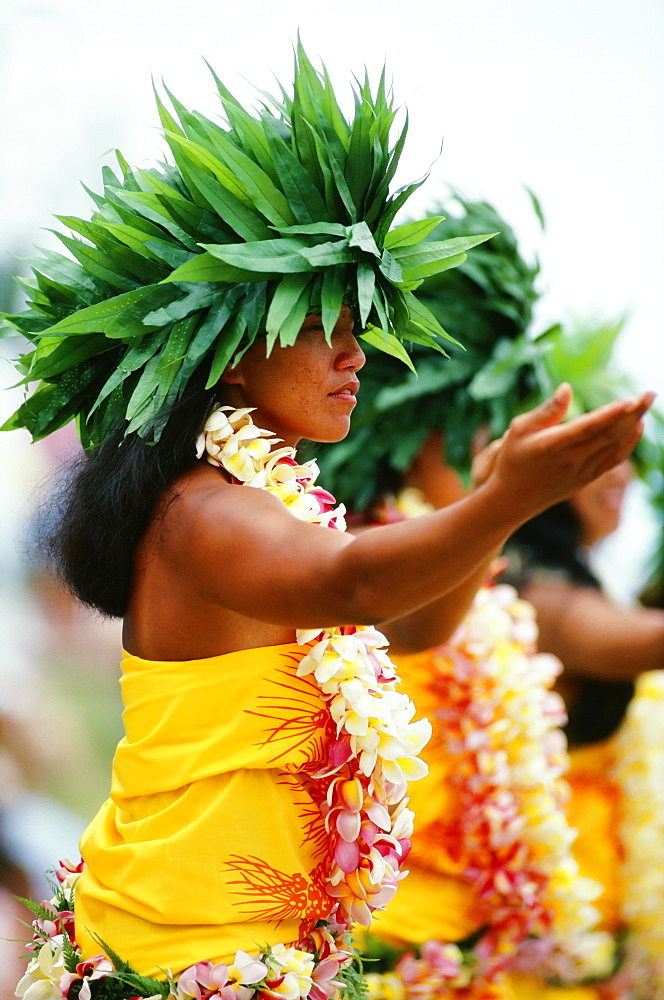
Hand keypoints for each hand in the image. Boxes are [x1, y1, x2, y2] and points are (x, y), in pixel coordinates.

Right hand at [479, 383, 654, 518]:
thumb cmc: (513, 459)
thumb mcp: (519, 430)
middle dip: (632, 413)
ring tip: (647, 403)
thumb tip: (567, 388)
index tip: (630, 400)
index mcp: (554, 445)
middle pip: (609, 434)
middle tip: (650, 393)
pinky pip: (614, 459)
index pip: (588, 427)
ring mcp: (582, 471)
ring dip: (634, 424)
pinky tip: (637, 427)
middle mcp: (572, 459)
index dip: (611, 414)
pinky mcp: (587, 479)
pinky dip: (628, 443)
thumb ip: (546, 411)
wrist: (512, 500)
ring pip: (615, 446)